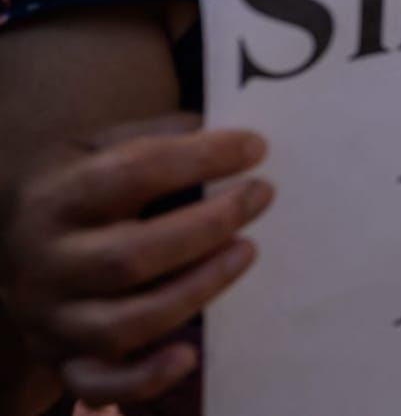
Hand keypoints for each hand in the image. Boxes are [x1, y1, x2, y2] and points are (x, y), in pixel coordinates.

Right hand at [0, 115, 270, 405]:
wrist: (6, 255)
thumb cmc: (71, 194)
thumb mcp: (89, 149)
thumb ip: (152, 136)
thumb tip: (225, 130)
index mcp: (55, 199)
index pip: (132, 173)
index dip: (200, 158)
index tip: (256, 147)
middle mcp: (47, 263)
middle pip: (132, 256)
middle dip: (209, 226)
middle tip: (262, 195)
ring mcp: (53, 318)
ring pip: (127, 322)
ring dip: (198, 289)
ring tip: (247, 250)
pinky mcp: (64, 360)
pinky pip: (101, 383)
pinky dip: (145, 378)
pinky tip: (189, 354)